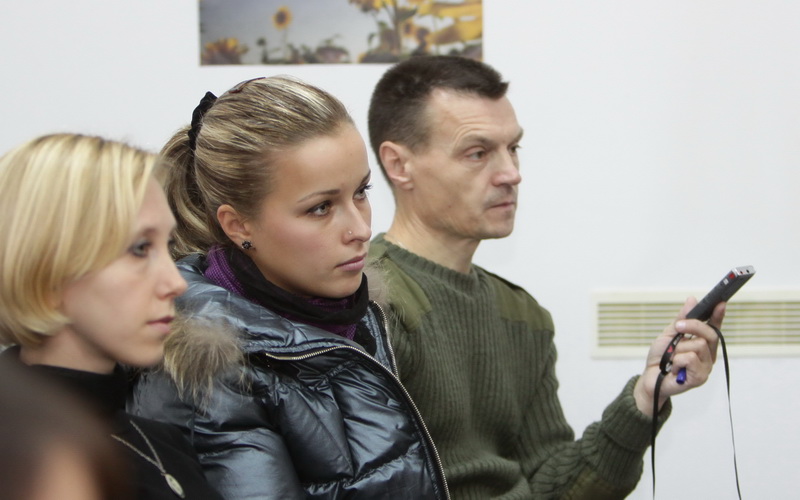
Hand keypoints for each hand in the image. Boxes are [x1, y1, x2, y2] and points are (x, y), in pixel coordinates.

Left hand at [633, 297, 725, 415]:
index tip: (720, 303)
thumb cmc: (660, 358)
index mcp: (702, 344)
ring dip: (678, 349)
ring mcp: (706, 367)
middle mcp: (707, 355)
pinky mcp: (700, 377)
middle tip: (678, 327)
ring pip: (698, 346)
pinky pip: (690, 358)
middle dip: (693, 326)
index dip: (718, 316)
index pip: (714, 328)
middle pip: (709, 334)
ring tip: (672, 359)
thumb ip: (681, 319)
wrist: (650, 378)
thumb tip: (692, 300)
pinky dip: (677, 361)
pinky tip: (674, 368)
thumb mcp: (669, 334)